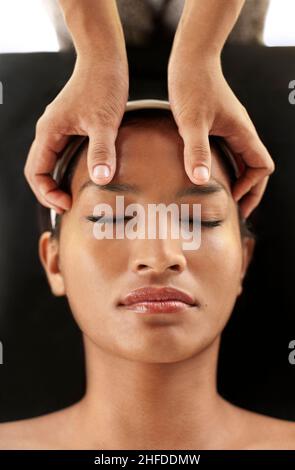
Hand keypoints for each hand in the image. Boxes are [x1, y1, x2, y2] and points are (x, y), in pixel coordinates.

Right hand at [24, 54, 127, 212]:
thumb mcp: (105, 122)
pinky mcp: (69, 125)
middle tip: (68, 207)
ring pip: (48, 162)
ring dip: (56, 182)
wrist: (104, 58)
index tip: (68, 204)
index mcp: (49, 132)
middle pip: (38, 170)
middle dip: (49, 192)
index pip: (36, 172)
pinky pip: (59, 153)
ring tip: (72, 197)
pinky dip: (65, 169)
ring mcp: (57, 127)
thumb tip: (100, 180)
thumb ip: (102, 151)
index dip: (48, 193)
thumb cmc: (103, 84)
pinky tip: (81, 176)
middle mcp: (48, 131)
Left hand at [168, 50, 274, 218]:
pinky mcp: (218, 125)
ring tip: (223, 197)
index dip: (251, 187)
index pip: (262, 166)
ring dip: (237, 180)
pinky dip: (225, 167)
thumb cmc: (192, 85)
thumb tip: (202, 180)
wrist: (190, 59)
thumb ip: (196, 150)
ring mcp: (230, 128)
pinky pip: (229, 152)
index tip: (231, 197)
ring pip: (242, 160)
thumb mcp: (191, 121)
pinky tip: (208, 174)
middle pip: (255, 167)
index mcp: (242, 133)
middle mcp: (241, 132)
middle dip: (248, 190)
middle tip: (234, 210)